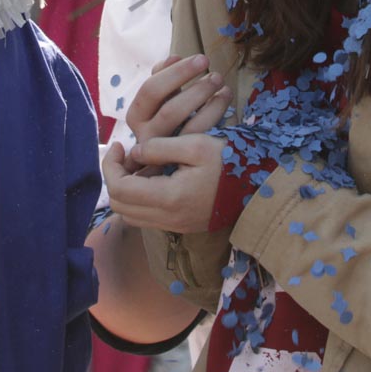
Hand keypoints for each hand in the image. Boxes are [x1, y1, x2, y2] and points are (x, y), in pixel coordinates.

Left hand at [103, 134, 224, 232]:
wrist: (259, 189)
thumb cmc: (230, 163)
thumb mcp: (196, 145)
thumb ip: (160, 147)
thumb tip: (135, 153)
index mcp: (168, 198)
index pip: (119, 188)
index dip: (111, 166)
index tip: (119, 145)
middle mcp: (166, 218)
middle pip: (119, 206)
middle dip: (115, 178)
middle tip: (127, 154)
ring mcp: (173, 226)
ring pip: (130, 215)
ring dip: (126, 191)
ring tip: (139, 166)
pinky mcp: (180, 226)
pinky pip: (145, 218)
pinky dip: (139, 200)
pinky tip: (154, 179)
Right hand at [126, 54, 231, 147]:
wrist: (169, 155)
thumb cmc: (167, 115)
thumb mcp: (160, 95)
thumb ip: (163, 75)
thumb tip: (174, 57)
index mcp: (137, 116)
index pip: (151, 91)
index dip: (177, 73)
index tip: (201, 59)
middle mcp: (147, 137)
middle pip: (170, 111)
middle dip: (197, 90)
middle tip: (217, 75)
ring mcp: (168, 153)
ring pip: (190, 128)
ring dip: (210, 104)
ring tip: (223, 85)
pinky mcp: (187, 160)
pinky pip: (205, 138)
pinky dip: (217, 114)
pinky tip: (226, 97)